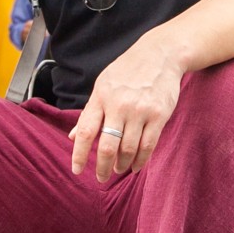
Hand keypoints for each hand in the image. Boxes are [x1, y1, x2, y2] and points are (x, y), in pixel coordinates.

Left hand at [69, 37, 183, 182]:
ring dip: (122, 164)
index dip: (79, 154)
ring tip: (118, 169)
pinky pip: (148, 145)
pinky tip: (135, 166)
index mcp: (101, 97)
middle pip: (108, 146)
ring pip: (128, 149)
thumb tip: (73, 136)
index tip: (77, 170)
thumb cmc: (127, 70)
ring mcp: (140, 111)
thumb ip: (89, 112)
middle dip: (103, 167)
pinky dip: (140, 160)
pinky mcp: (159, 115)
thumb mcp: (103, 85)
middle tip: (102, 178)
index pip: (86, 131)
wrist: (160, 54)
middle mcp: (119, 105)